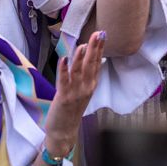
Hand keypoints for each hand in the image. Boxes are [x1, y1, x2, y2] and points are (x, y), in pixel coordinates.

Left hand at [43, 31, 105, 152]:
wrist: (64, 131)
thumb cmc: (72, 109)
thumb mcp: (83, 91)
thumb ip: (87, 75)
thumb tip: (91, 58)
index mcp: (91, 84)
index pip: (97, 63)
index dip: (100, 48)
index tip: (103, 34)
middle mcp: (86, 87)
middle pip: (91, 64)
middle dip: (95, 48)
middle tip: (99, 34)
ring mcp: (76, 92)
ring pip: (79, 71)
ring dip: (81, 57)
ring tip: (84, 44)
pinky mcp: (64, 97)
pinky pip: (64, 81)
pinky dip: (64, 70)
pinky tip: (64, 59)